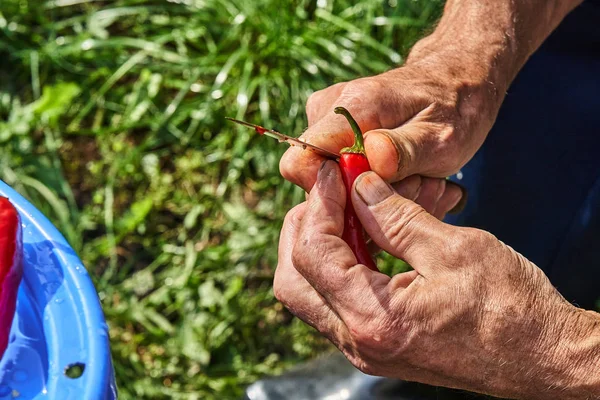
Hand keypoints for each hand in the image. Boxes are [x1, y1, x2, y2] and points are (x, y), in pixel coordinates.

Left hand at [274, 160, 599, 398]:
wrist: (543, 357)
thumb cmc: (512, 308)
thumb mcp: (454, 249)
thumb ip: (395, 217)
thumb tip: (359, 186)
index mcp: (375, 319)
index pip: (313, 254)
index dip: (318, 205)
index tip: (333, 173)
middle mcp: (359, 342)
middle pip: (294, 280)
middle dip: (303, 227)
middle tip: (328, 192)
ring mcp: (366, 347)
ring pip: (309, 292)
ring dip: (318, 245)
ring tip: (345, 208)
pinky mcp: (377, 343)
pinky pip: (335, 302)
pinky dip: (338, 264)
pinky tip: (363, 237)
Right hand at [279, 47, 501, 195]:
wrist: (459, 80)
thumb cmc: (455, 106)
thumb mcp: (442, 134)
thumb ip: (405, 150)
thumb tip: (371, 159)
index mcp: (350, 107)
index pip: (300, 162)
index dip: (328, 194)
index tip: (368, 201)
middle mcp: (329, 111)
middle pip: (317, 179)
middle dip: (360, 198)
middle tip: (412, 190)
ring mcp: (331, 122)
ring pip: (333, 181)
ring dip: (373, 196)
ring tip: (418, 183)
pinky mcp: (338, 134)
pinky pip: (344, 174)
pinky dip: (376, 187)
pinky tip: (408, 180)